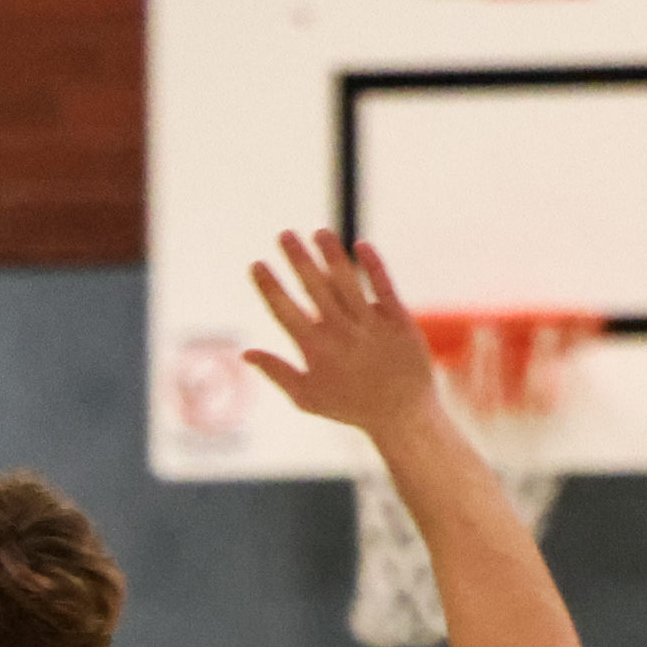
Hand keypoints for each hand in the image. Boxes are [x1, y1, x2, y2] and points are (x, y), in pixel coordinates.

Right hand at [243, 232, 439, 439]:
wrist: (401, 414)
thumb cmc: (349, 406)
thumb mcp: (306, 397)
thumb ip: (276, 372)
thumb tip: (245, 354)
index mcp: (315, 350)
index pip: (285, 311)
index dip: (270, 286)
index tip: (257, 264)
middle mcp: (341, 334)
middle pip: (314, 289)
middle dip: (297, 260)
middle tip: (283, 234)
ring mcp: (370, 325)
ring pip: (347, 282)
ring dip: (331, 255)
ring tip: (318, 232)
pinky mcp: (398, 320)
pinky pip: (384, 287)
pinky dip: (373, 265)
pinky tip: (360, 245)